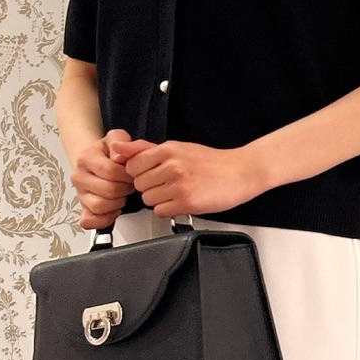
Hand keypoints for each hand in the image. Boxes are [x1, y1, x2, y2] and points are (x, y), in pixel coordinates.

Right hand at [71, 127, 136, 230]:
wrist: (94, 159)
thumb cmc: (108, 151)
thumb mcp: (116, 137)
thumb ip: (120, 140)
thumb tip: (119, 156)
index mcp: (86, 158)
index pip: (110, 171)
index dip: (127, 175)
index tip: (133, 173)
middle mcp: (78, 177)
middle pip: (108, 191)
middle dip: (125, 189)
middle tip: (129, 185)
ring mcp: (79, 194)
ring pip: (100, 207)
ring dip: (117, 203)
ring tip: (122, 195)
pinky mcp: (82, 209)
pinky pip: (89, 221)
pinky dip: (105, 219)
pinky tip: (114, 209)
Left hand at [118, 137, 267, 218]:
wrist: (241, 172)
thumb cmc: (212, 162)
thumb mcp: (178, 148)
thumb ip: (145, 149)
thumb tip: (118, 148)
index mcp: (168, 150)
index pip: (132, 166)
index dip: (141, 172)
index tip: (153, 173)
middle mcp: (172, 166)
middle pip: (139, 184)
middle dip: (151, 186)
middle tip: (169, 183)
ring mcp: (179, 185)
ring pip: (148, 199)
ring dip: (160, 199)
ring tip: (177, 191)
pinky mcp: (187, 202)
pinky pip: (161, 211)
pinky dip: (169, 209)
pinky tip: (182, 200)